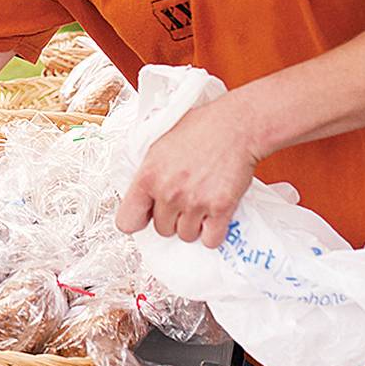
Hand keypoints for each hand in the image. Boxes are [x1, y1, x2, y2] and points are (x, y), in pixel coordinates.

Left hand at [114, 97, 260, 247]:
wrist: (236, 126)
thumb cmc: (201, 128)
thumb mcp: (159, 144)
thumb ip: (148, 172)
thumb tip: (140, 194)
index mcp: (148, 176)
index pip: (127, 221)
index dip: (138, 220)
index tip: (147, 216)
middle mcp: (168, 192)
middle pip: (161, 230)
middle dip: (171, 219)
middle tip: (183, 201)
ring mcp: (194, 202)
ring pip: (186, 236)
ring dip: (192, 225)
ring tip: (199, 205)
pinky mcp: (220, 208)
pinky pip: (211, 239)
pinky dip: (213, 233)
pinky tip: (213, 217)